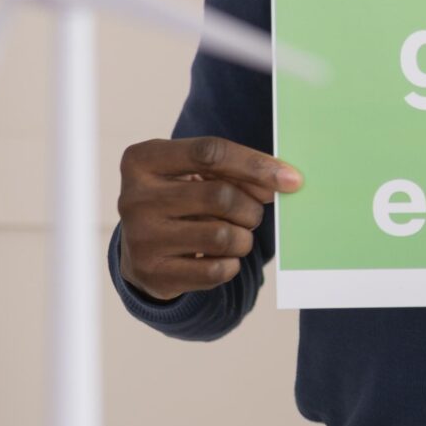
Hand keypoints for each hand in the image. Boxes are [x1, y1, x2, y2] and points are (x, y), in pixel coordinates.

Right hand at [117, 137, 299, 300]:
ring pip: (221, 236)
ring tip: (237, 235)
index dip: (256, 165)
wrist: (142, 250)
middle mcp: (133, 197)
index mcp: (142, 159)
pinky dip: (231, 264)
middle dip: (250, 207)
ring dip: (243, 238)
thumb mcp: (194, 174)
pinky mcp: (152, 273)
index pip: (209, 152)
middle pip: (219, 196)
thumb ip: (233, 172)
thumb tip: (283, 181)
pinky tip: (221, 257)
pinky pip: (215, 270)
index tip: (291, 179)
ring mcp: (140, 238)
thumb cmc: (180, 200)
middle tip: (253, 213)